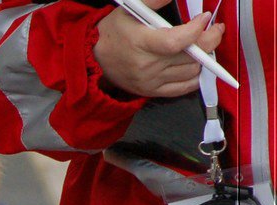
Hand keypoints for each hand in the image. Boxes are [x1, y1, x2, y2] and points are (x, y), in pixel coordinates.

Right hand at [94, 0, 224, 97]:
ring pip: (192, 71)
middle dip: (210, 40)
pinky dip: (196, 76)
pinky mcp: (152, 91)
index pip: (177, 42)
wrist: (93, 60)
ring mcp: (150, 81)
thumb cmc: (113, 33)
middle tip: (215, 29)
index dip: (197, 30)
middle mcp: (146, 66)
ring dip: (205, 57)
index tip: (204, 18)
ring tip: (204, 44)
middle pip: (191, 57)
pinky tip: (198, 64)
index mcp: (141, 43)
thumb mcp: (131, 9)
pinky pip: (183, 88)